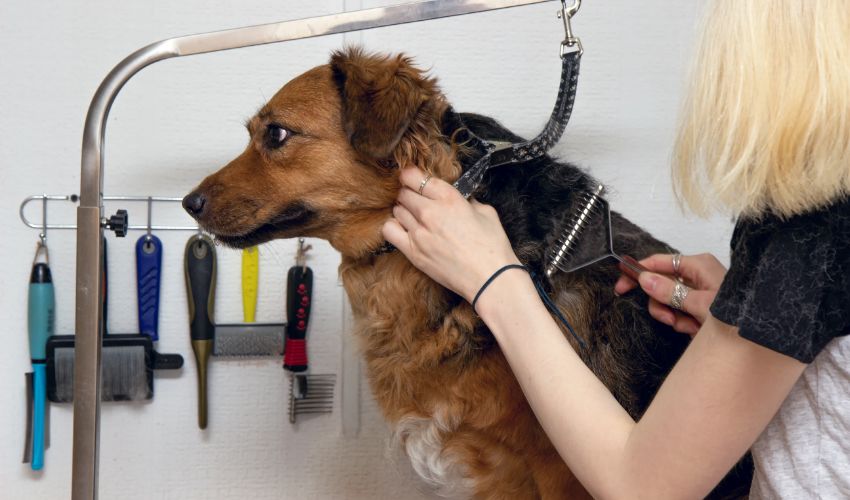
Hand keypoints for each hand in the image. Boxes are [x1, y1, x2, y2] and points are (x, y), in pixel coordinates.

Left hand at [381, 167, 520, 302]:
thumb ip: (468, 201)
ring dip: (403, 210)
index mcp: (449, 198)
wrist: (490, 279)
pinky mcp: (412, 252)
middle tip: (417, 199)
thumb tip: (460, 198)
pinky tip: (405, 229)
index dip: (411, 175)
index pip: (414, 176)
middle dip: (409, 193)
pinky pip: (389, 231)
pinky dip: (393, 226)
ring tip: (414, 216)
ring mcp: (419, 233)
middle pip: (403, 193)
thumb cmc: (492, 247)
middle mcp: (430, 213)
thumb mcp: (487, 213)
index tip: (414, 179)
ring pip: (396, 210)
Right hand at [614, 253, 726, 336]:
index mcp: (697, 265)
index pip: (659, 262)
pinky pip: (679, 311)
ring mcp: (698, 290)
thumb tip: (644, 279)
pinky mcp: (700, 305)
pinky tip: (694, 329)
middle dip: (662, 304)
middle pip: (661, 284)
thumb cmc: (736, 313)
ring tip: (687, 326)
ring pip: (668, 300)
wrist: (758, 333)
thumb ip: (670, 292)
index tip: (622, 283)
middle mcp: (696, 274)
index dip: (638, 271)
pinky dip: (682, 322)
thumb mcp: (700, 303)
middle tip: (666, 317)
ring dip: (673, 316)